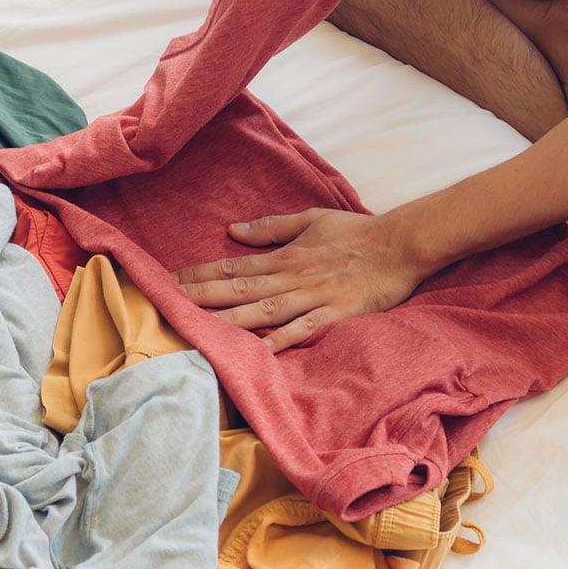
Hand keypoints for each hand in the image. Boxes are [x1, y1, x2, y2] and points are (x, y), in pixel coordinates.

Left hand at [173, 208, 427, 351]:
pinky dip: (283, 338)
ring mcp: (313, 296)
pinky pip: (305, 328)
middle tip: (166, 305)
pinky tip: (261, 349)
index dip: (198, 275)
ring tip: (199, 329)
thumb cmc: (357, 232)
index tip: (168, 282)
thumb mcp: (310, 219)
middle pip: (238, 288)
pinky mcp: (336, 314)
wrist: (401, 244)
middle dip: (200, 298)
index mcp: (284, 256)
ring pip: (264, 309)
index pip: (232, 266)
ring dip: (230, 319)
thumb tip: (233, 230)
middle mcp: (292, 277)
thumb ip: (271, 227)